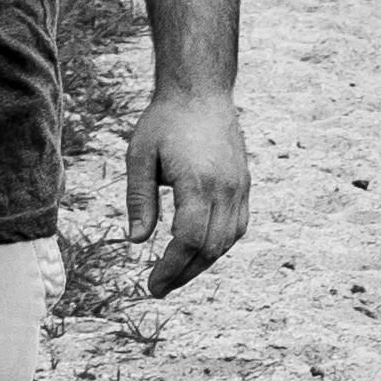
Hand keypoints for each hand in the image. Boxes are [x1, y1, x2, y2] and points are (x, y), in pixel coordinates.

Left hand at [128, 86, 251, 297]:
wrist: (202, 92)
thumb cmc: (165, 121)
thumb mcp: (139, 157)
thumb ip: (140, 200)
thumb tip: (137, 241)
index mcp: (198, 182)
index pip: (190, 239)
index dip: (171, 268)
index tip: (152, 285)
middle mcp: (226, 188)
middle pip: (211, 247)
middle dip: (184, 273)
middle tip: (158, 288)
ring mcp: (239, 186)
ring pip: (228, 240)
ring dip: (203, 263)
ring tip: (176, 274)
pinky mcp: (243, 184)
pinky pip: (237, 226)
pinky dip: (219, 245)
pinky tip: (199, 251)